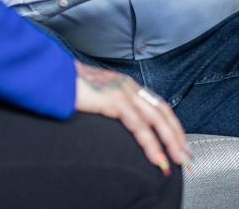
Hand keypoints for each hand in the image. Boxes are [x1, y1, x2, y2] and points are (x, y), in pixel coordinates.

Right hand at [74, 61, 190, 174]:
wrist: (50, 76)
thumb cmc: (66, 87)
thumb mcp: (94, 97)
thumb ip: (108, 106)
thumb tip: (117, 123)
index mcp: (126, 84)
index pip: (158, 105)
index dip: (171, 125)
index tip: (180, 143)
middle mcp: (129, 86)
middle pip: (163, 112)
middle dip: (177, 136)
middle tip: (187, 157)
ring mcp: (123, 91)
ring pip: (156, 121)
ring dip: (170, 143)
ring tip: (177, 162)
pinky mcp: (114, 100)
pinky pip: (139, 127)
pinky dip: (151, 145)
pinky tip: (157, 159)